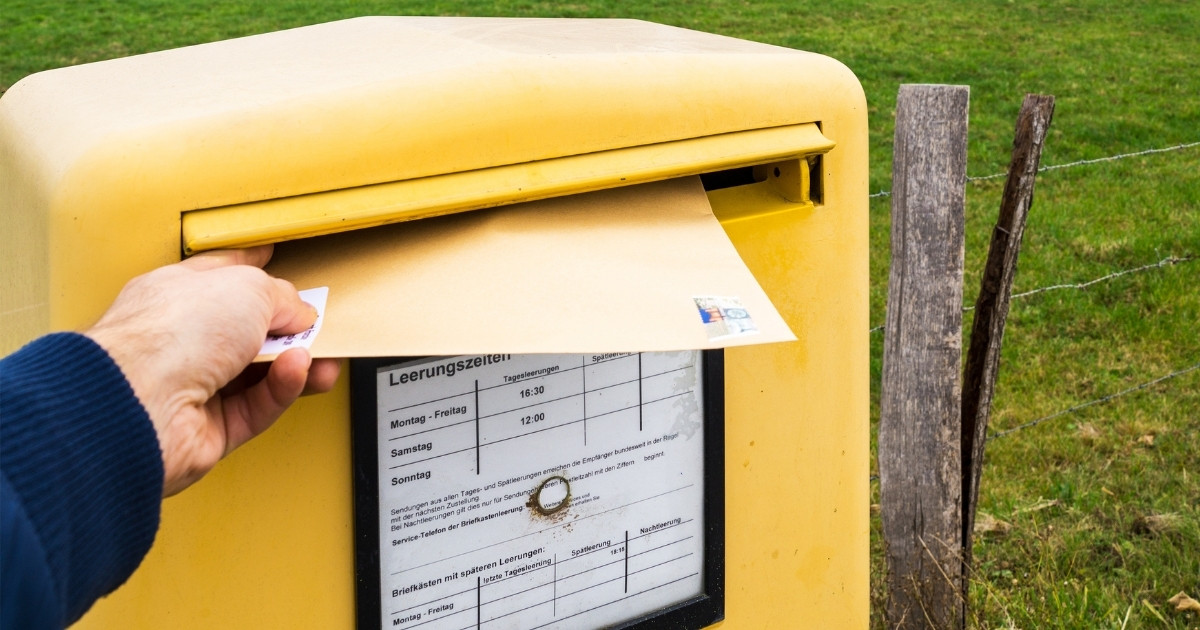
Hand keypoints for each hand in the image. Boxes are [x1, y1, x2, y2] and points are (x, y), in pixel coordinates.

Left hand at [85, 246, 340, 496]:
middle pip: (247, 331)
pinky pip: (258, 407)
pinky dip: (282, 389)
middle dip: (288, 330)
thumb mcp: (247, 288)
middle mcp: (182, 340)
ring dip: (294, 364)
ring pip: (259, 374)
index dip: (249, 266)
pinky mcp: (209, 428)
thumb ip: (282, 297)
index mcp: (177, 294)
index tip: (272, 258)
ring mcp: (194, 386)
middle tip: (317, 327)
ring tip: (319, 358)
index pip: (220, 276)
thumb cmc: (169, 335)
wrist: (139, 403)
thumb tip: (301, 313)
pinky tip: (295, 373)